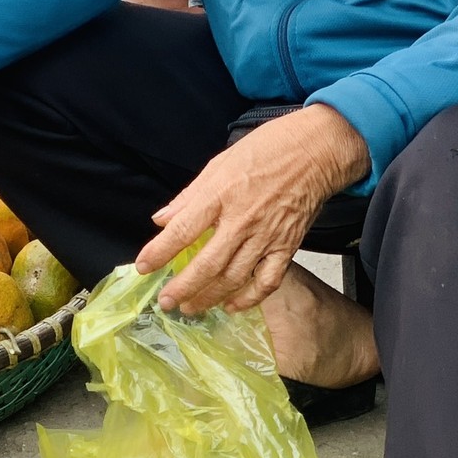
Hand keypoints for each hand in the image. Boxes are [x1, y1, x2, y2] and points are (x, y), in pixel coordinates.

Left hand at [135, 105, 369, 315]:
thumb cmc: (265, 150)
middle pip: (207, 264)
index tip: (143, 267)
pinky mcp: (288, 246)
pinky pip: (267, 280)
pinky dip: (250, 298)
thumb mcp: (218, 164)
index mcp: (220, 195)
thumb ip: (188, 197)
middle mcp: (242, 220)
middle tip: (166, 302)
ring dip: (210, 297)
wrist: (314, 151)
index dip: (159, 252)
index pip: (182, 230)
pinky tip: (233, 306)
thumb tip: (161, 220)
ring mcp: (267, 236)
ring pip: (234, 277)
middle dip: (183, 287)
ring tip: (191, 308)